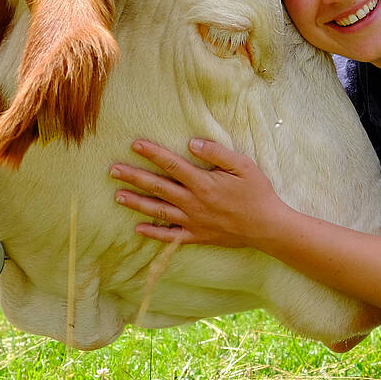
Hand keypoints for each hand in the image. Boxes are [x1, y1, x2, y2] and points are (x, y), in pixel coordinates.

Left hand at [110, 138, 286, 246]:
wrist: (268, 227)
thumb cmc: (257, 193)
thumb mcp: (243, 166)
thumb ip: (217, 152)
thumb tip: (192, 142)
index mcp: (203, 183)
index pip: (172, 164)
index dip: (152, 153)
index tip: (135, 144)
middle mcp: (193, 202)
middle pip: (157, 187)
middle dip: (134, 177)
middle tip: (113, 170)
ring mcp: (193, 221)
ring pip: (158, 211)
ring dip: (136, 203)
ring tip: (117, 195)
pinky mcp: (197, 236)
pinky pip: (170, 236)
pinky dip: (153, 234)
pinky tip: (138, 229)